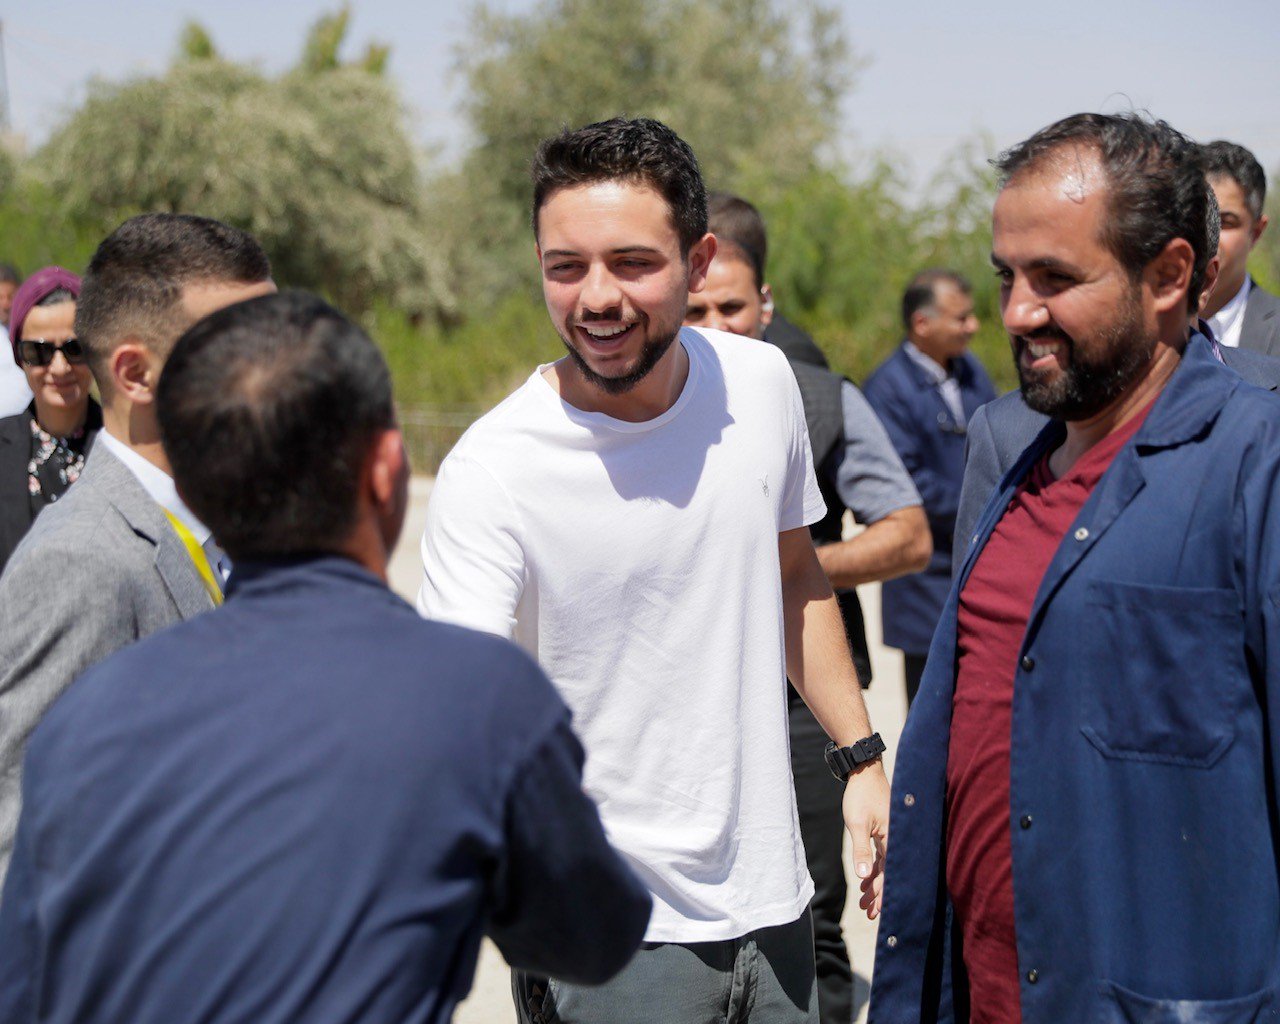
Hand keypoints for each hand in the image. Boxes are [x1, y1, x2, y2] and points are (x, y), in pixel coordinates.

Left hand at [842, 762, 889, 919]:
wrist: (863, 772)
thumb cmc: (860, 796)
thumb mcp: (857, 823)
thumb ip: (861, 850)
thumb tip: (863, 876)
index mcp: (893, 838)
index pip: (891, 873)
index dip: (884, 893)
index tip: (878, 911)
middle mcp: (896, 838)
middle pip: (890, 873)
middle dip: (879, 894)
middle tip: (869, 913)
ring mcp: (891, 835)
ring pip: (885, 867)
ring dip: (874, 884)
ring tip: (864, 903)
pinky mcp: (885, 831)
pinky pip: (882, 856)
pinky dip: (873, 869)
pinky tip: (864, 881)